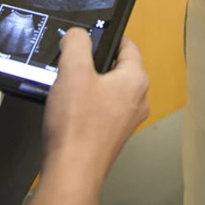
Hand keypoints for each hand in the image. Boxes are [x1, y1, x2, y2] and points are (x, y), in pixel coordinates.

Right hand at [41, 30, 150, 194]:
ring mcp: (126, 119)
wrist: (72, 170)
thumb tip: (77, 34)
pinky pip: (102, 110)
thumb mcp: (73, 71)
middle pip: (117, 68)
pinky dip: (87, 105)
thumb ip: (77, 43)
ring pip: (108, 90)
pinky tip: (69, 110)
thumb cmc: (78, 126)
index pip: (128, 45)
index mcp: (135, 79)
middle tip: (73, 63)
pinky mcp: (113, 134)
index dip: (108, 37)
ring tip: (67, 88)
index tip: (92, 36)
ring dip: (89, 85)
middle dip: (94, 63)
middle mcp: (137, 99)